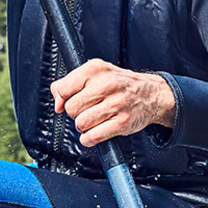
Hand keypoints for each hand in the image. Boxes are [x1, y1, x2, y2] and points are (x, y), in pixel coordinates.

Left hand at [51, 59, 175, 147]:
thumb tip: (57, 103)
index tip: (71, 100)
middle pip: (71, 108)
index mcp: (96, 69)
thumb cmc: (119, 84)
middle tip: (87, 109)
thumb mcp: (94, 74)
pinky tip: (96, 131)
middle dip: (75, 113)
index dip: (63, 99)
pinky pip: (92, 137)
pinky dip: (89, 139)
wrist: (150, 94)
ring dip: (83, 126)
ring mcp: (116, 104)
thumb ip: (68, 83)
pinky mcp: (122, 123)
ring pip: (81, 124)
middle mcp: (107, 84)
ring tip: (94, 119)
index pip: (63, 89)